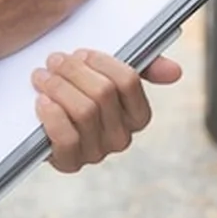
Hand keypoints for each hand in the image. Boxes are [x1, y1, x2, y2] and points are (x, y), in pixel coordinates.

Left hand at [31, 49, 182, 172]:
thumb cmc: (79, 92)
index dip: (101, 62)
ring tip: (42, 77)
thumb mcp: (108, 74)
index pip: (128, 81)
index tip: (82, 53)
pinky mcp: (70, 163)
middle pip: (103, 93)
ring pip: (84, 112)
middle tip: (55, 61)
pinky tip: (41, 101)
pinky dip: (51, 115)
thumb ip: (143, 66)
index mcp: (137, 114)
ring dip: (58, 88)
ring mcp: (97, 153)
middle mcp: (121, 137)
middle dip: (74, 71)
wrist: (41, 121)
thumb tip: (175, 72)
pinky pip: (66, 138)